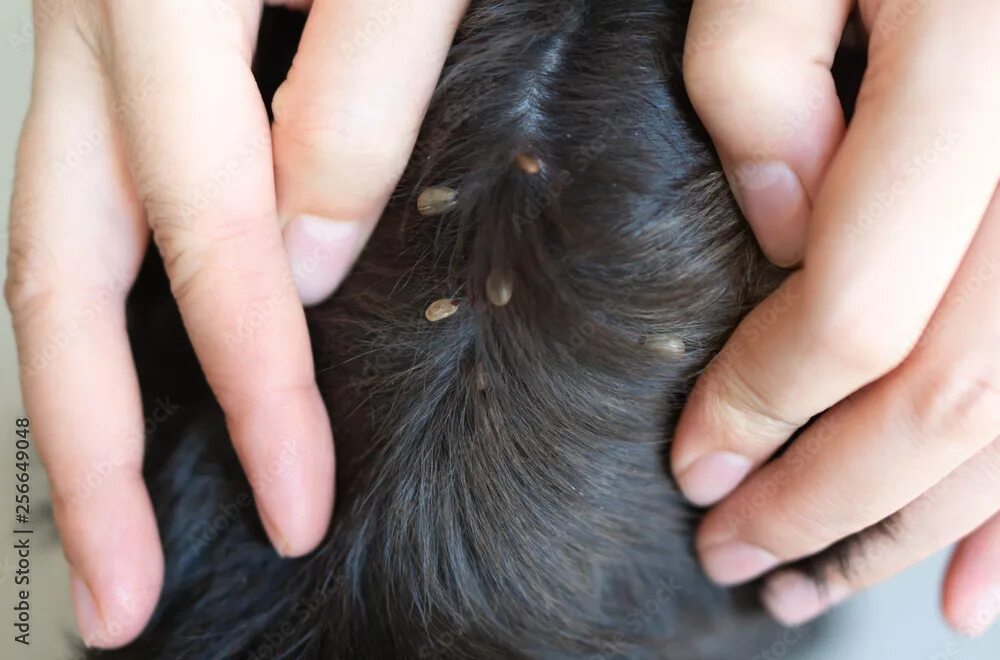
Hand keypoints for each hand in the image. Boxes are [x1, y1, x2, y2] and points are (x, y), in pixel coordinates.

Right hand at [5, 0, 465, 647]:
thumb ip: (353, 84)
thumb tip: (300, 263)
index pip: (209, 243)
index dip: (253, 389)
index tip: (288, 501)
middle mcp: (83, 16)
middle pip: (57, 274)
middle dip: (80, 449)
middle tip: (110, 590)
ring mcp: (76, 23)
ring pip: (49, 236)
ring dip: (68, 383)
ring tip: (90, 507)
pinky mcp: (107, 28)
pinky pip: (83, 180)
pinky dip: (97, 288)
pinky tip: (119, 354)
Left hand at [676, 0, 999, 632]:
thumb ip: (758, 72)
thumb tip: (787, 232)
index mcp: (982, 62)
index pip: (858, 304)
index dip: (769, 404)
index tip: (693, 467)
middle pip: (956, 388)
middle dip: (837, 500)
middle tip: (741, 561)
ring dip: (934, 525)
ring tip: (839, 594)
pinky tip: (990, 588)